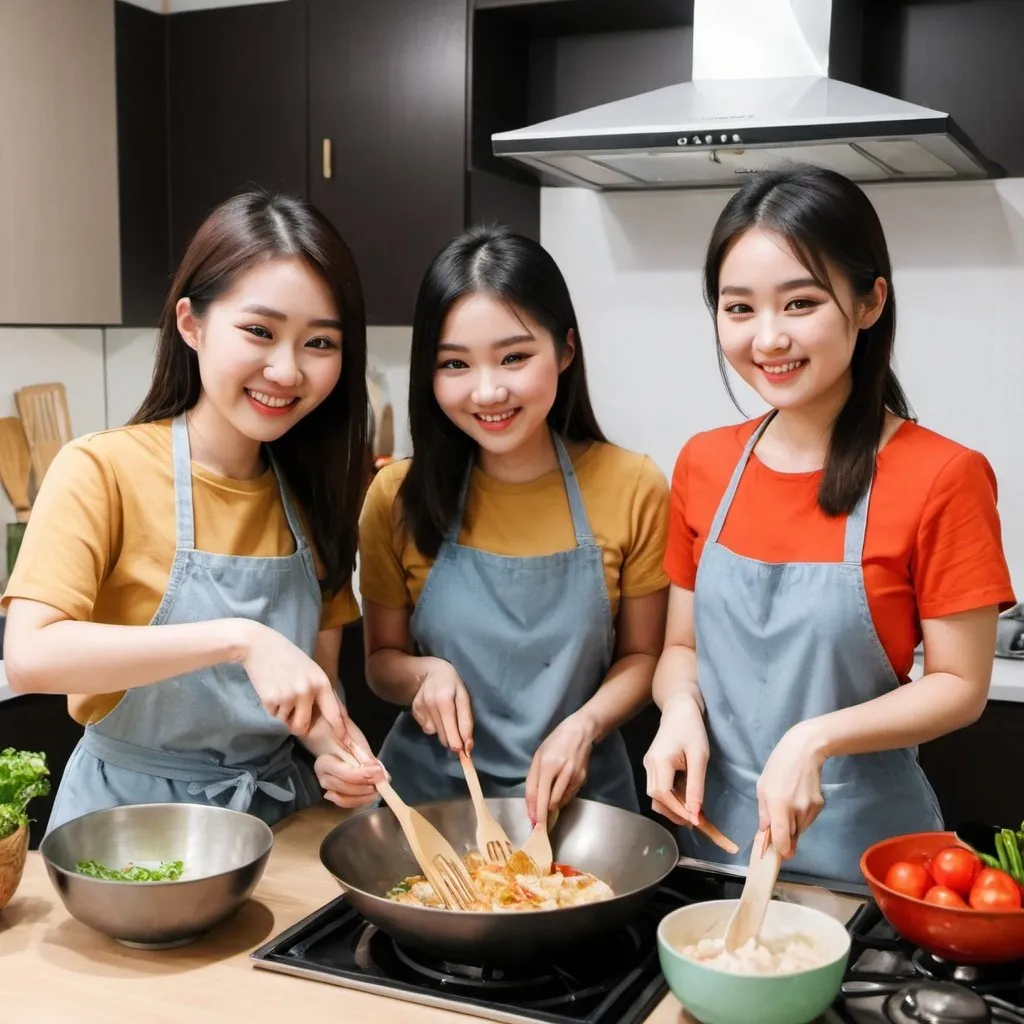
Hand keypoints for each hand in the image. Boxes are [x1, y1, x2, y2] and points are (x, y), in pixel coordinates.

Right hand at [239, 621, 349, 740]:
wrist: (258, 645)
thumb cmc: (286, 657)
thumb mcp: (310, 670)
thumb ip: (319, 690)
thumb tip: (332, 715)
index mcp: (321, 682)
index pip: (334, 712)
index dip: (340, 730)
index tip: (347, 744)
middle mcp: (308, 691)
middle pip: (303, 725)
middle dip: (295, 724)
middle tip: (289, 706)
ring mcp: (289, 696)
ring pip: (285, 720)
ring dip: (281, 712)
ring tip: (279, 689)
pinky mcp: (271, 699)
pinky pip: (272, 714)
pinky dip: (269, 705)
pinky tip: (269, 687)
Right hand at [315, 721, 384, 809]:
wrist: (331, 743)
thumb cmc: (342, 739)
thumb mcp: (354, 741)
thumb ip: (366, 757)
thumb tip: (380, 771)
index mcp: (324, 762)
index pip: (347, 772)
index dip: (364, 774)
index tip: (378, 771)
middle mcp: (323, 777)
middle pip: (346, 787)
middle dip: (365, 787)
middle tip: (380, 782)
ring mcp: (327, 788)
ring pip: (345, 799)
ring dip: (363, 797)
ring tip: (377, 790)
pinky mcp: (333, 794)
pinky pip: (346, 803)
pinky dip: (359, 801)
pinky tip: (370, 796)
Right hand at [410, 657, 473, 751]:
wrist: (431, 672)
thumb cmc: (453, 684)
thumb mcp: (464, 697)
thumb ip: (466, 721)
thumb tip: (468, 745)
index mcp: (444, 700)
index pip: (451, 729)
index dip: (458, 744)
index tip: (465, 753)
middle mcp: (429, 704)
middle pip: (442, 735)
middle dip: (452, 739)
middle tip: (460, 737)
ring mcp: (419, 708)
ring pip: (434, 733)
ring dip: (442, 730)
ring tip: (445, 715)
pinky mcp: (414, 711)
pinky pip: (426, 728)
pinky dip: (433, 725)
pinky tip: (435, 713)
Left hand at [525, 712, 596, 826]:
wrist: (580, 732)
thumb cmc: (555, 743)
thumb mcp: (538, 756)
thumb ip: (533, 779)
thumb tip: (532, 804)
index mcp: (548, 765)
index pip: (539, 794)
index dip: (535, 811)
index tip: (532, 824)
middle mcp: (563, 772)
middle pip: (551, 802)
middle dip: (544, 816)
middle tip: (538, 826)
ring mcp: (575, 777)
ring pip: (561, 802)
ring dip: (552, 810)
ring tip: (546, 814)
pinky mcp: (583, 780)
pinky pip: (569, 796)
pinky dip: (561, 801)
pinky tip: (556, 799)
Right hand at [643, 692, 707, 827]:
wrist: (680, 708)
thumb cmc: (692, 729)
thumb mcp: (699, 757)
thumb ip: (696, 786)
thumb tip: (695, 813)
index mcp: (659, 761)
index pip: (663, 794)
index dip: (678, 810)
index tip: (696, 821)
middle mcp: (649, 764)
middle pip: (656, 799)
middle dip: (675, 813)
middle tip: (696, 821)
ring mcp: (648, 764)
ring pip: (655, 796)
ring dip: (672, 807)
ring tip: (692, 812)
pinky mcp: (652, 765)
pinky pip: (657, 788)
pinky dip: (670, 798)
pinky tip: (685, 799)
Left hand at [756, 722, 826, 859]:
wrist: (804, 751)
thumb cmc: (778, 767)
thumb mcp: (762, 787)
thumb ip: (763, 812)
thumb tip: (765, 832)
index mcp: (779, 805)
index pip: (782, 839)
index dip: (780, 851)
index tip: (777, 854)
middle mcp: (796, 810)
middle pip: (792, 837)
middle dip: (784, 838)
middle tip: (777, 828)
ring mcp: (810, 809)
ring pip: (800, 830)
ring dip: (792, 827)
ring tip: (787, 807)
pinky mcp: (819, 806)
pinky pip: (807, 821)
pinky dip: (801, 818)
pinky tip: (797, 801)